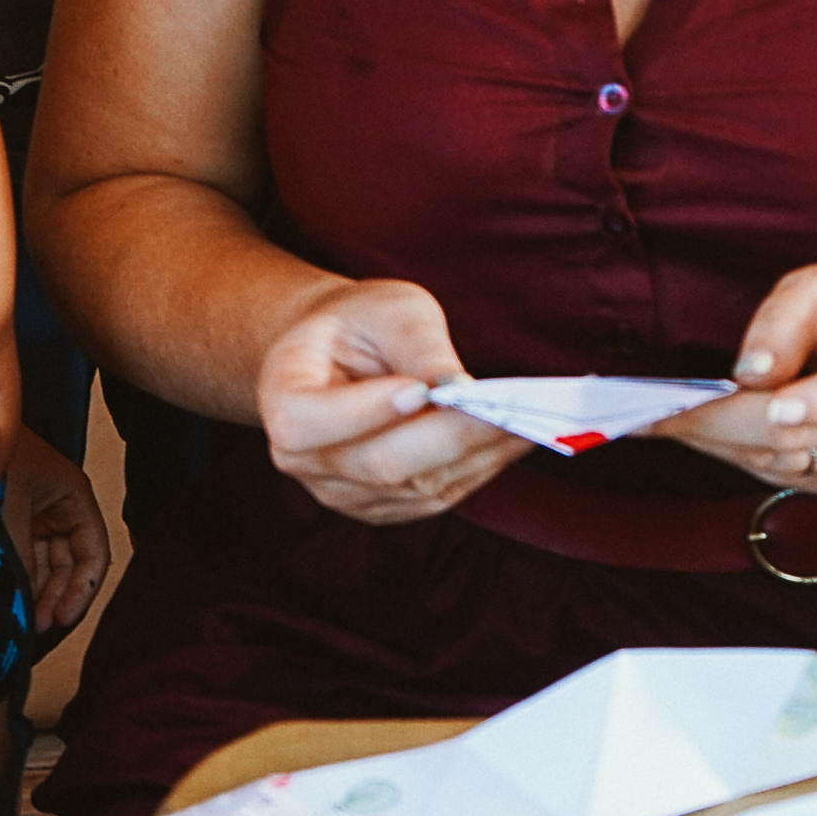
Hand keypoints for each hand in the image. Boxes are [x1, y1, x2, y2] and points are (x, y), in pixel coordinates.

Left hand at [2, 421, 112, 633]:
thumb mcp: (10, 511)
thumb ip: (21, 558)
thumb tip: (23, 603)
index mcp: (72, 496)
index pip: (94, 552)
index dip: (84, 588)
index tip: (63, 618)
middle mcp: (57, 507)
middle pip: (70, 564)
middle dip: (57, 596)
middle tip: (37, 626)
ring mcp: (33, 515)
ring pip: (46, 565)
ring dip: (37, 592)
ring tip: (22, 619)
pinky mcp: (10, 521)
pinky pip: (23, 557)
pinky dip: (19, 578)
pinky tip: (8, 599)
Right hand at [257, 280, 526, 523]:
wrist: (341, 356)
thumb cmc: (360, 323)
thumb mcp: (386, 309)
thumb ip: (416, 345)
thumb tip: (458, 387)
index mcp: (282, 402)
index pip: (310, 423)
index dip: (364, 411)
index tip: (419, 389)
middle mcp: (303, 462)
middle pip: (380, 464)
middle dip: (452, 436)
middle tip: (512, 410)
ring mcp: (344, 493)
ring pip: (418, 486)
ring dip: (478, 456)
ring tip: (535, 422)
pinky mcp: (386, 506)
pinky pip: (437, 497)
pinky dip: (480, 469)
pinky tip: (517, 439)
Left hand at [668, 264, 816, 493]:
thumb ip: (784, 322)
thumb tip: (750, 371)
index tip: (773, 403)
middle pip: (798, 439)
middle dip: (720, 425)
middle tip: (653, 412)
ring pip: (777, 464)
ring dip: (713, 443)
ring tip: (656, 418)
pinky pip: (775, 475)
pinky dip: (728, 452)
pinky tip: (691, 429)